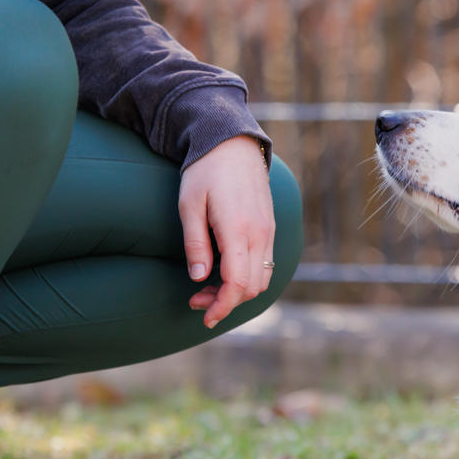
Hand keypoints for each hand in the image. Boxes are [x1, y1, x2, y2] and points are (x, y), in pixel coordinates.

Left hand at [178, 136, 273, 327]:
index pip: (238, 283)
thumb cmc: (205, 171)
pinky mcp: (269, 227)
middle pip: (252, 287)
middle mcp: (259, 233)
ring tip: (208, 288)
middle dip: (226, 302)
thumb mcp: (189, 205)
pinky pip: (265, 263)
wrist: (232, 142)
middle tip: (196, 300)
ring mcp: (268, 230)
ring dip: (238, 291)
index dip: (222, 306)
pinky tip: (225, 272)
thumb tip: (199, 278)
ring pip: (262, 278)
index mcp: (238, 229)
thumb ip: (195, 243)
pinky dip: (247, 277)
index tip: (205, 316)